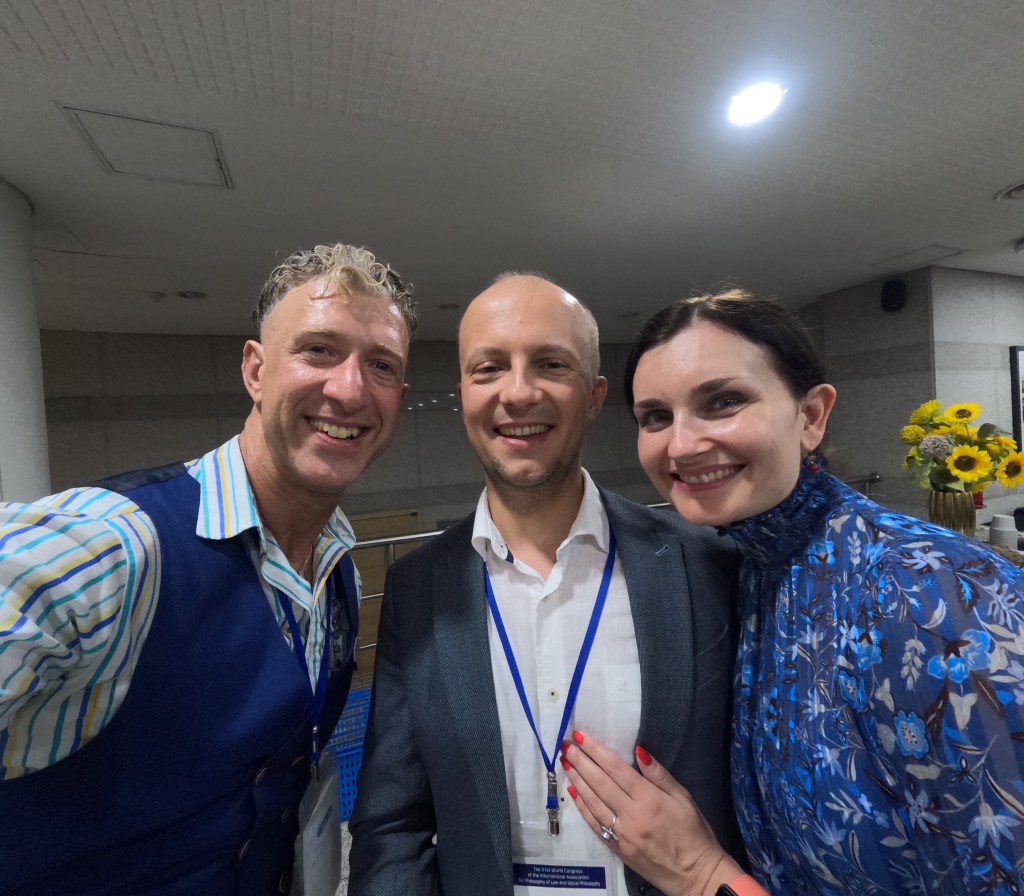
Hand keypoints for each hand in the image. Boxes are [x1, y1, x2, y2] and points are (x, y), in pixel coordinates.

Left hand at [562, 730, 741, 895]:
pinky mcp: (616, 849)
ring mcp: (621, 834)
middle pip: (600, 783)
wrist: (696, 876)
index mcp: (649, 800)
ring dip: (577, 781)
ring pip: (593, 802)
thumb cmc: (694, 833)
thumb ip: (659, 775)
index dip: (596, 751)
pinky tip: (574, 793)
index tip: (580, 736)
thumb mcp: (684, 798)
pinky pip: (595, 824)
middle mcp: (631, 816)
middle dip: (580, 762)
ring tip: (565, 763)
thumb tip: (638, 751)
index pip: (616, 769)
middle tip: (565, 746)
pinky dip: (582, 807)